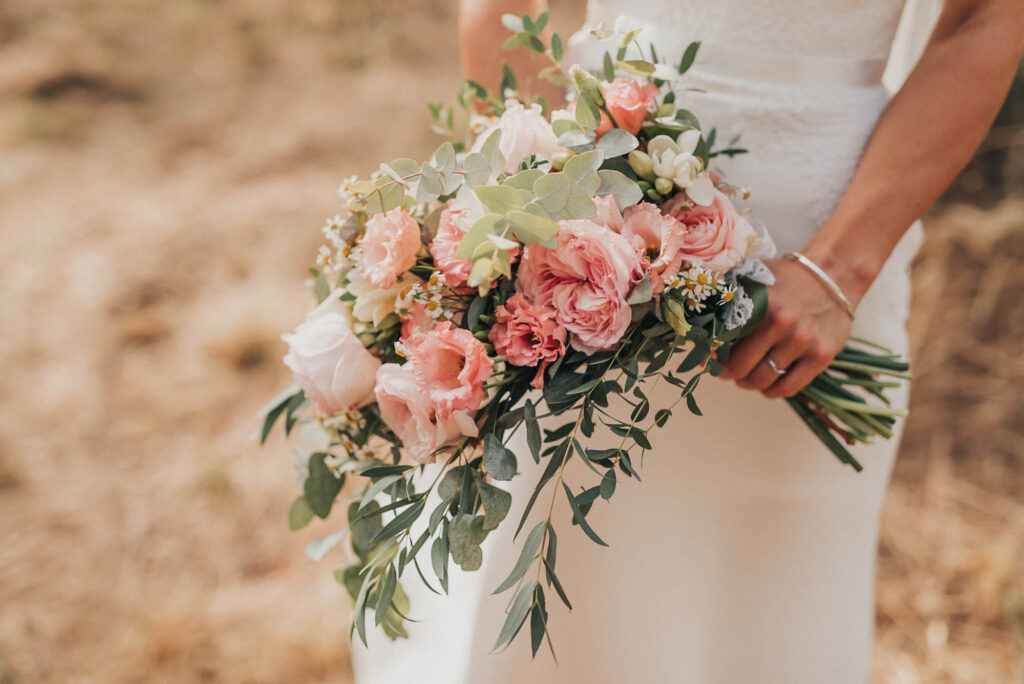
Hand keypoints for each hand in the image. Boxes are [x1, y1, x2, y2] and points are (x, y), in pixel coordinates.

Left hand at [719, 258, 852, 398]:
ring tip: (746, 375)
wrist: (834, 274)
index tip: (706, 357)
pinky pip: (786, 389)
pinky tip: (767, 382)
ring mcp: (803, 341)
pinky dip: (771, 391)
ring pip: (760, 381)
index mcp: (757, 302)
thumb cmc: (786, 279)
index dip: (708, 353)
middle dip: (726, 372)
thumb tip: (695, 327)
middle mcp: (780, 322)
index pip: (721, 340)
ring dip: (747, 383)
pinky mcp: (821, 356)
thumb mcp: (754, 279)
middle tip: (726, 368)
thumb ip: (727, 301)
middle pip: (738, 367)